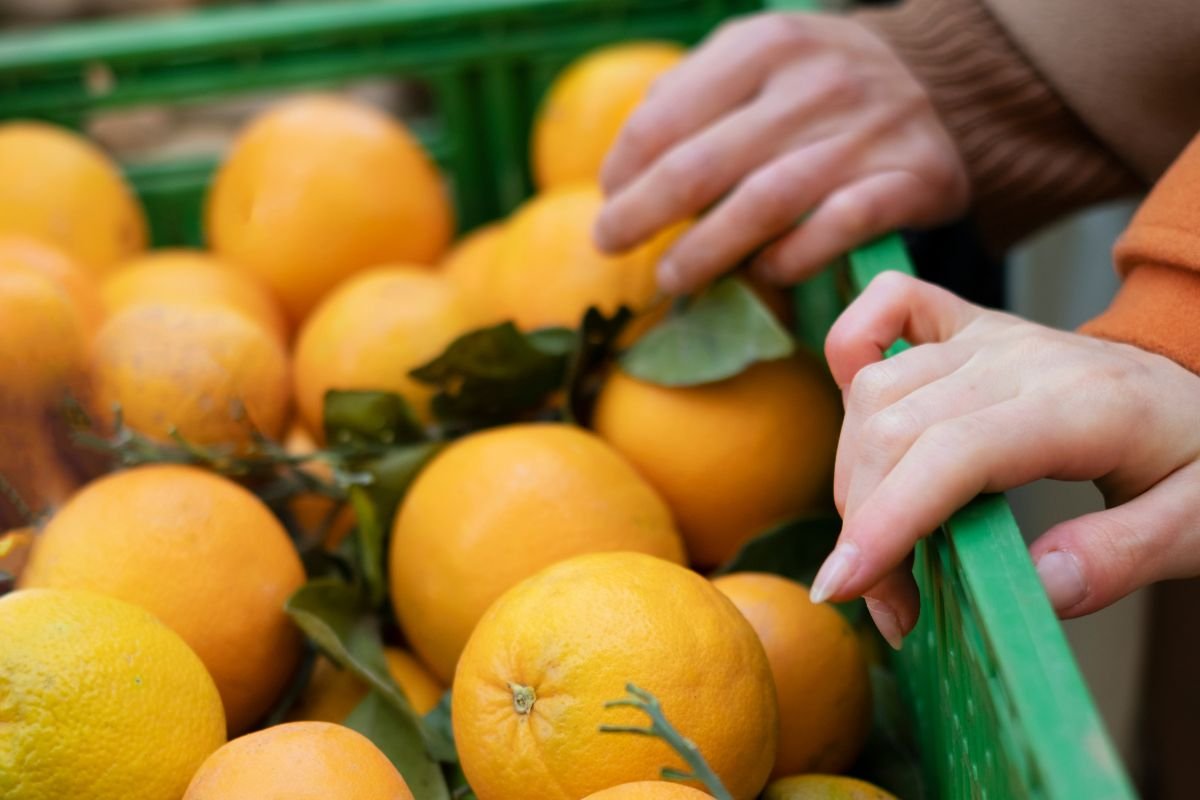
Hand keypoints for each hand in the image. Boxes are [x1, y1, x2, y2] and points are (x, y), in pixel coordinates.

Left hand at [593, 12, 967, 293]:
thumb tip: (626, 166)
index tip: (607, 199)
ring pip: (764, 203)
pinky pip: (837, 228)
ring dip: (705, 251)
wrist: (944, 82)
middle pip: (703, 165)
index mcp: (767, 43)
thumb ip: (692, 94)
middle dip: (642, 214)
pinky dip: (790, 257)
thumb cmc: (818, 84)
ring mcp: (868, 130)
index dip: (625, 167)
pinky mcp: (914, 177)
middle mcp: (818, 81)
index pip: (668, 116)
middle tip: (610, 243)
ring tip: (671, 276)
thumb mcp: (757, 58)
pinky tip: (760, 273)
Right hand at [812, 272, 1199, 648]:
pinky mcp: (967, 326)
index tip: (844, 585)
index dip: (887, 519)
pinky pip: (888, 308)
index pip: (954, 453)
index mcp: (1081, 404)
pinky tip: (852, 407)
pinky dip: (851, 347)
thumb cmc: (1199, 458)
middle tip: (889, 604)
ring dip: (852, 476)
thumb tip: (1036, 586)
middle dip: (865, 524)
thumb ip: (1122, 557)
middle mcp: (1021, 358)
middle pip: (895, 429)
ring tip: (878, 548)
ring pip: (874, 390)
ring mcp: (988, 336)